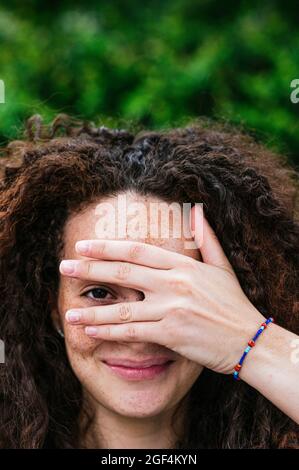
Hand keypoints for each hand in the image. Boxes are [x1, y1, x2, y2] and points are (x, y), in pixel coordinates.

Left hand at [59, 205, 265, 374]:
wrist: (249, 340)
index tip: (83, 246)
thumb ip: (207, 238)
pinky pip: (132, 332)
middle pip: (123, 272)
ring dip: (92, 310)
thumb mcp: (222, 267)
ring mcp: (172, 308)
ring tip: (68, 311)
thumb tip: (197, 211)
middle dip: (90, 268)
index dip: (107, 247)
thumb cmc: (234, 303)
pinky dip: (109, 332)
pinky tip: (90, 331)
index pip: (137, 250)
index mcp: (183, 264)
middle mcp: (174, 283)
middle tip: (64, 266)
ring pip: (122, 307)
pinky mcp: (171, 333)